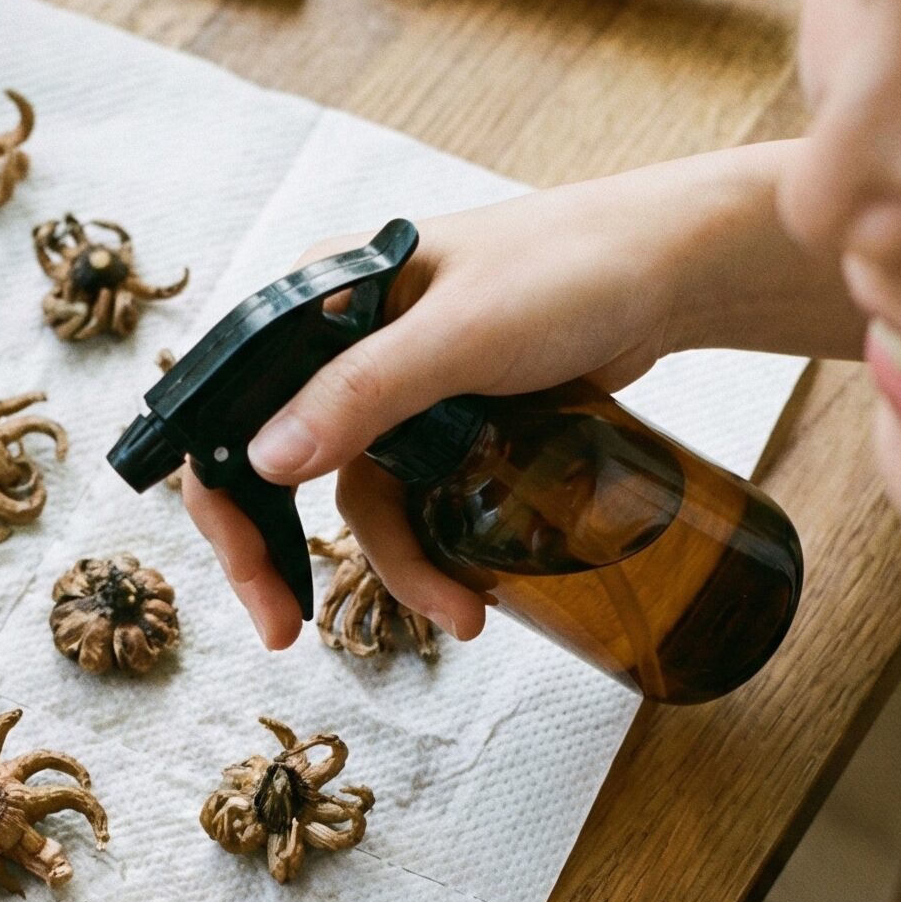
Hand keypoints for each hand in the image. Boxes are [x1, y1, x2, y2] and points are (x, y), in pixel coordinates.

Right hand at [187, 141, 848, 648]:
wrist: (675, 271)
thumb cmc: (574, 270)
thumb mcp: (461, 335)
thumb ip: (362, 392)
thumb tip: (263, 463)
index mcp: (317, 300)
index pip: (228, 409)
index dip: (225, 503)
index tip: (254, 583)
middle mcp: (341, 344)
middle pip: (277, 470)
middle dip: (282, 558)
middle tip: (286, 632)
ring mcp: (394, 387)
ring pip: (360, 501)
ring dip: (397, 568)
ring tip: (461, 616)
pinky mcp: (444, 422)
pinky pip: (413, 503)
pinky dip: (433, 552)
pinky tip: (472, 590)